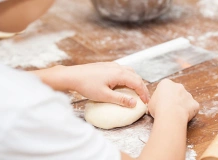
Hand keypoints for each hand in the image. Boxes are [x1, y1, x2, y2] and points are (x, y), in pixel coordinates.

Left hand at [32, 62, 149, 106]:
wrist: (72, 76)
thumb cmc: (86, 85)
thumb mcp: (105, 96)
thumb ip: (121, 99)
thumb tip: (134, 103)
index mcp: (119, 74)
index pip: (137, 82)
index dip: (143, 93)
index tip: (146, 102)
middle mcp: (118, 67)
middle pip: (136, 76)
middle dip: (142, 87)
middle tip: (144, 98)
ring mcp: (112, 65)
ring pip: (130, 72)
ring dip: (135, 81)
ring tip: (136, 91)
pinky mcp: (106, 66)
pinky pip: (122, 70)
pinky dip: (128, 77)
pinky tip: (124, 84)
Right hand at [148, 79, 198, 120]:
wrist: (171, 115)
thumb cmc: (158, 108)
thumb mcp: (150, 104)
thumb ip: (155, 102)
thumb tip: (155, 106)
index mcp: (166, 83)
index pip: (164, 88)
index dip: (163, 96)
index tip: (161, 104)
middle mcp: (178, 86)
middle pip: (176, 92)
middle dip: (174, 99)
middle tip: (169, 109)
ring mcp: (188, 94)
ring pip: (185, 99)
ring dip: (182, 105)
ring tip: (175, 114)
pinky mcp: (195, 104)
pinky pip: (192, 108)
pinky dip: (189, 112)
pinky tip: (183, 117)